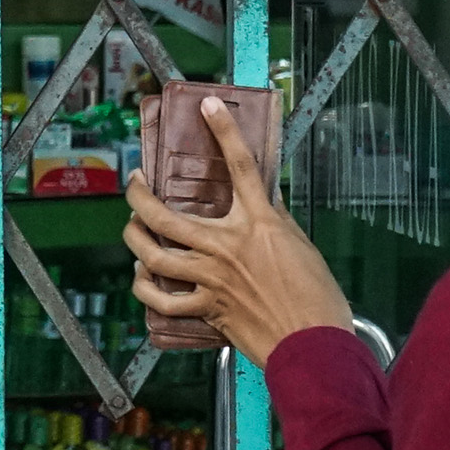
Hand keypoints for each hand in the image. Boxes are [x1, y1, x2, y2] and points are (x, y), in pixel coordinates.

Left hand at [122, 96, 351, 366]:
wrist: (313, 343)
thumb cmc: (317, 297)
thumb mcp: (299, 245)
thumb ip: (273, 220)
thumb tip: (261, 198)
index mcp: (258, 223)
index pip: (240, 166)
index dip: (223, 130)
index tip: (208, 105)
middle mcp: (226, 246)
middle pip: (165, 215)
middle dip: (138, 195)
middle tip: (134, 184)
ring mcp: (211, 278)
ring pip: (153, 254)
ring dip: (134, 239)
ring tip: (132, 228)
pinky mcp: (206, 308)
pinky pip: (162, 298)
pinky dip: (145, 287)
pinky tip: (142, 277)